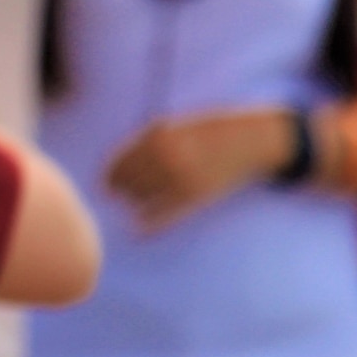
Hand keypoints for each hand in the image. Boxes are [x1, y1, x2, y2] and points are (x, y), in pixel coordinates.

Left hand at [106, 109, 290, 230]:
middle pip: (128, 181)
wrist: (253, 139)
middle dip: (118, 190)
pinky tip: (140, 231)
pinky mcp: (197, 194)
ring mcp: (181, 176)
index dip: (109, 175)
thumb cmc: (212, 130)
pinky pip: (165, 214)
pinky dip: (149, 224)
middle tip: (115, 197)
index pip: (120, 160)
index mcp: (158, 135)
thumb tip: (119, 163)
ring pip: (143, 198)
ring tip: (131, 207)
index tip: (103, 185)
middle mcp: (166, 156)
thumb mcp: (176, 125)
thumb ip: (148, 140)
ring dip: (132, 205)